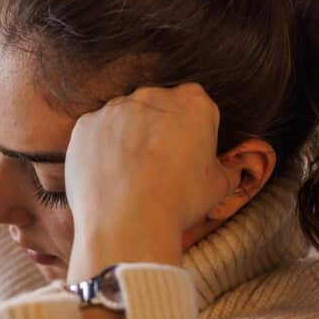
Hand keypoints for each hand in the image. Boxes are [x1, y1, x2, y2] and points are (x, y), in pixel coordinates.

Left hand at [64, 83, 229, 281]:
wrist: (127, 221)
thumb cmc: (178, 202)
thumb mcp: (218, 187)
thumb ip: (228, 169)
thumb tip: (233, 169)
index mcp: (193, 103)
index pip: (196, 107)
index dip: (192, 132)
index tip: (187, 155)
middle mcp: (152, 96)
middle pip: (157, 109)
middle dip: (158, 131)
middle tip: (157, 168)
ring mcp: (114, 109)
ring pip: (123, 119)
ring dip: (126, 139)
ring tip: (129, 177)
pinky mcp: (85, 125)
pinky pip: (95, 133)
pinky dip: (99, 149)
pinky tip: (106, 176)